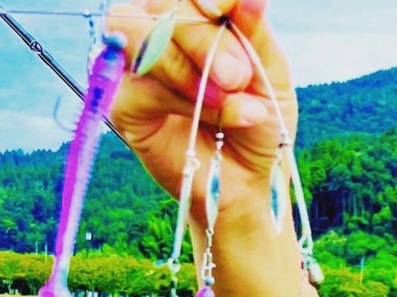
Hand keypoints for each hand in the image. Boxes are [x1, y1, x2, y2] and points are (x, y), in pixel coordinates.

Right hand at [104, 0, 295, 226]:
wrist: (249, 179)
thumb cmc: (258, 120)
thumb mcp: (270, 72)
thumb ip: (254, 32)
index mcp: (192, 12)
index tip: (227, 12)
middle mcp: (158, 28)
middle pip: (163, 6)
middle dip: (204, 40)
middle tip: (236, 76)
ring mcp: (135, 64)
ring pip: (140, 35)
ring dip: (188, 67)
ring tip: (229, 96)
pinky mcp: (125, 104)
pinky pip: (141, 86)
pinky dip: (182, 99)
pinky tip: (215, 115)